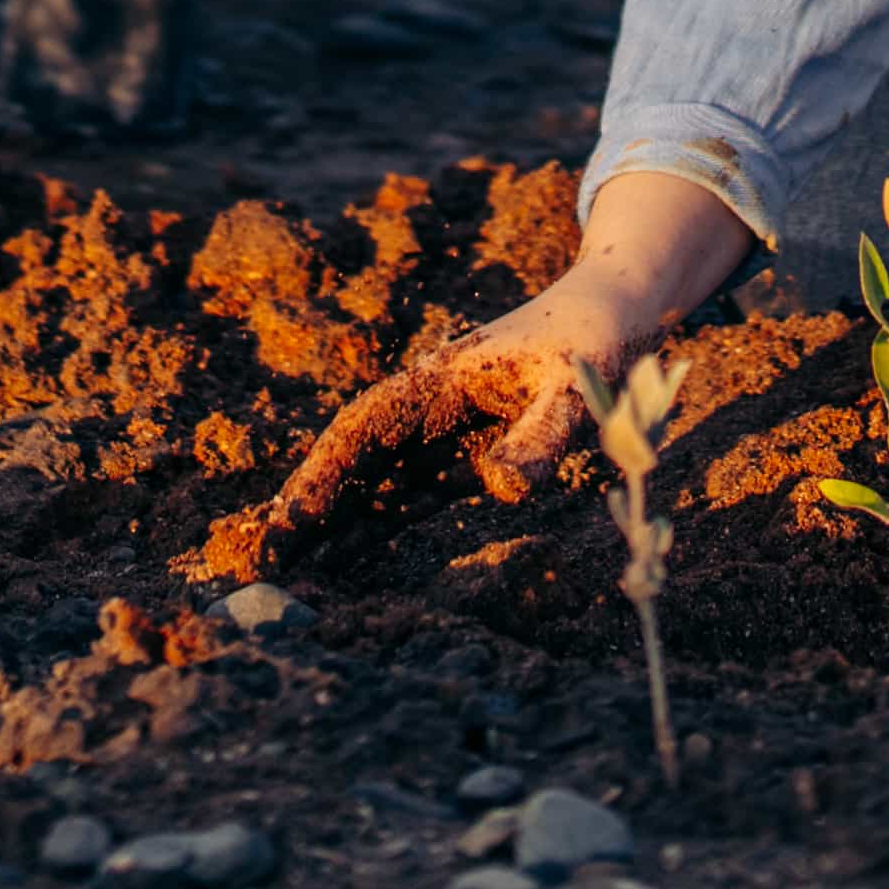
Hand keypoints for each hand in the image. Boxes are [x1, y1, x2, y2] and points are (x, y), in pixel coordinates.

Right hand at [253, 167, 751, 552]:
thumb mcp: (575, 386)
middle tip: (268, 565)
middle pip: (357, 463)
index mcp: (437, 380)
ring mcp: (446, 432)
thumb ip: (541, 435)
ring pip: (379, 484)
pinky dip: (383, 527)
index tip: (290, 521)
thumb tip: (502, 490)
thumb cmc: (595, 339)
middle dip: (312, 509)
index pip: (363, 431)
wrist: (620, 313)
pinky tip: (354, 561)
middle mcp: (429, 407)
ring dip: (340, 525)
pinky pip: (416, 496)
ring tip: (296, 576)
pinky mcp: (470, 454)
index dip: (323, 477)